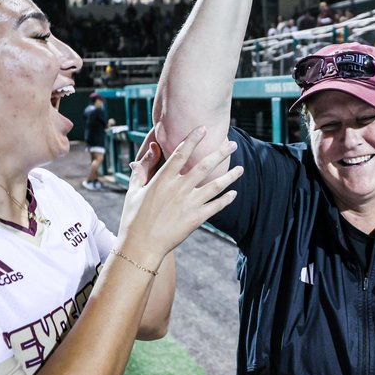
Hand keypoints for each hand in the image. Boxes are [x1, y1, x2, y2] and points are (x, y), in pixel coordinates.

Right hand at [117, 125, 241, 263]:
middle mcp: (178, 189)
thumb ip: (142, 170)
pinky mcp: (196, 219)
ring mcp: (189, 204)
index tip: (203, 129)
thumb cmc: (133, 218)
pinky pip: (216, 206)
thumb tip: (146, 153)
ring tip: (241, 169)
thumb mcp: (133, 191)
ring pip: (215, 185)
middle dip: (220, 153)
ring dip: (230, 176)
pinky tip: (233, 193)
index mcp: (162, 179)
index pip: (181, 153)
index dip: (193, 139)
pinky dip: (226, 199)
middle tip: (232, 144)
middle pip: (204, 165)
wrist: (140, 246)